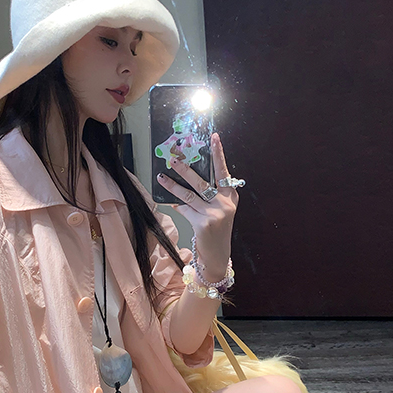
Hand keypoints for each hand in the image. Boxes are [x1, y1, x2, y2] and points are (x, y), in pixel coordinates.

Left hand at [156, 133, 238, 280]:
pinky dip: (176, 205)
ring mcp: (214, 214)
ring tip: (161, 176)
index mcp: (230, 196)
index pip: (223, 171)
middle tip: (173, 158)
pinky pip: (184, 209)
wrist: (217, 254)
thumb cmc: (216, 229)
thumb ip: (210, 194)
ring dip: (172, 185)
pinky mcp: (202, 223)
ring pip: (188, 195)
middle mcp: (224, 203)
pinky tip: (167, 200)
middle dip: (185, 169)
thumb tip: (185, 176)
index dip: (218, 153)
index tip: (213, 137)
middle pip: (201, 181)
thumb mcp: (219, 209)